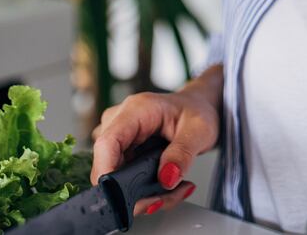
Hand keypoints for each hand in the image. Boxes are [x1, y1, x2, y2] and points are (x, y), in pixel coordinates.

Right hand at [90, 88, 219, 216]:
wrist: (197, 108)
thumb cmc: (196, 111)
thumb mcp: (199, 130)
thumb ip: (183, 154)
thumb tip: (166, 179)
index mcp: (136, 110)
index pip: (108, 143)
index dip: (108, 172)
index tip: (125, 197)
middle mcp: (119, 122)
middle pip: (110, 167)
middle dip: (138, 192)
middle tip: (170, 194)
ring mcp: (118, 138)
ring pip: (117, 179)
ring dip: (146, 194)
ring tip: (176, 188)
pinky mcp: (121, 152)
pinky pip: (124, 180)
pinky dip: (146, 190)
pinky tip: (167, 184)